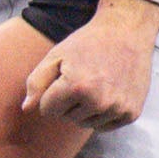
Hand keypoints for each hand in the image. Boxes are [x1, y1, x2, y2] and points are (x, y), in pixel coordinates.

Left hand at [18, 0, 158, 128]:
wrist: (127, 31)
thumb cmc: (88, 42)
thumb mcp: (56, 55)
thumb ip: (36, 82)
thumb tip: (26, 109)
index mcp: (76, 86)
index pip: (47, 110)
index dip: (51, 93)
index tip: (63, 76)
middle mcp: (99, 101)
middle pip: (66, 117)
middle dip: (68, 100)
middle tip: (84, 75)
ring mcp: (117, 108)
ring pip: (85, 123)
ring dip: (85, 108)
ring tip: (96, 83)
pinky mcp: (131, 113)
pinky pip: (104, 126)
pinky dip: (102, 113)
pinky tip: (109, 91)